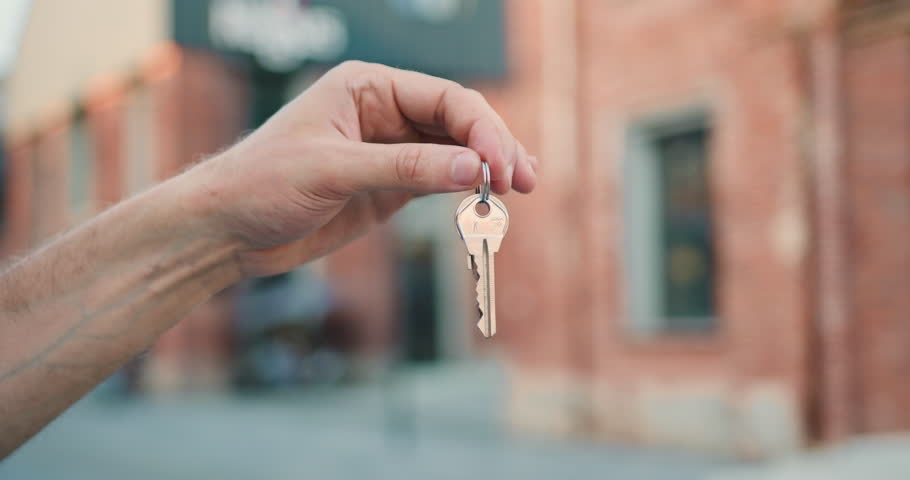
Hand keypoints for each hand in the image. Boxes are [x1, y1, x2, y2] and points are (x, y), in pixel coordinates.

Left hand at [194, 61, 537, 276]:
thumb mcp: (333, 170)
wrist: (227, 230)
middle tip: (523, 181)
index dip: (480, 130)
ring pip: (454, 151)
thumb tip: (471, 169)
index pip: (443, 98)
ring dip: (488, 168)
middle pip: (457, 121)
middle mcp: (383, 111)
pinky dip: (467, 189)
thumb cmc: (262, 183)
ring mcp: (390, 149)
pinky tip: (491, 198)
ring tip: (522, 188)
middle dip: (493, 148)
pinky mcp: (389, 185)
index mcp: (367, 86)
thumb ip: (404, 168)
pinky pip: (439, 180)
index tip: (500, 166)